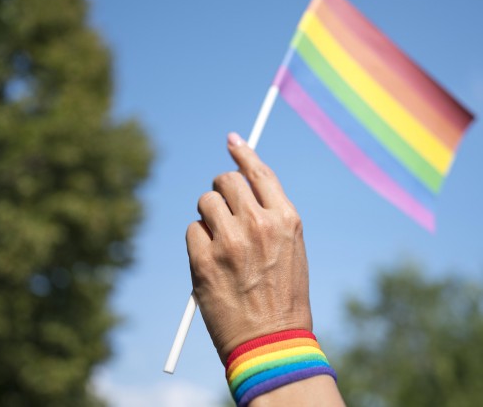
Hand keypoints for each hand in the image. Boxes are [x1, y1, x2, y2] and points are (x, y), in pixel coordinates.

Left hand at [186, 132, 311, 362]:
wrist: (271, 342)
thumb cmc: (284, 297)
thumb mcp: (291, 249)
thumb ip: (271, 216)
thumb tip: (241, 187)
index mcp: (286, 219)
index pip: (259, 172)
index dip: (243, 152)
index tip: (232, 140)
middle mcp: (259, 223)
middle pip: (226, 180)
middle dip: (221, 188)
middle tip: (222, 207)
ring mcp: (230, 241)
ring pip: (205, 202)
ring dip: (208, 216)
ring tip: (221, 244)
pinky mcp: (204, 260)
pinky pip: (192, 230)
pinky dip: (198, 241)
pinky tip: (212, 263)